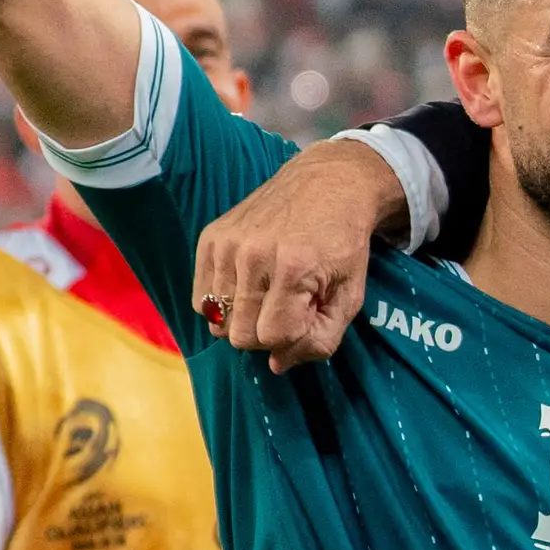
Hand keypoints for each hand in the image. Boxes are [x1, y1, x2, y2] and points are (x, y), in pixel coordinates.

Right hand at [192, 144, 391, 371]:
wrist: (328, 184)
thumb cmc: (343, 243)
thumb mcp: (349, 296)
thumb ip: (321, 340)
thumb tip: (277, 365)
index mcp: (294, 268)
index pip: (273, 338)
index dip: (293, 337)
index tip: (308, 312)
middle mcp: (253, 254)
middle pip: (241, 336)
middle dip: (267, 332)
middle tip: (288, 306)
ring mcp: (227, 244)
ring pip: (217, 321)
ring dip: (244, 318)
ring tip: (268, 294)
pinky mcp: (210, 238)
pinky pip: (200, 299)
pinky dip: (223, 303)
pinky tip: (247, 285)